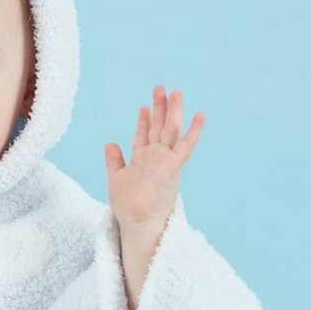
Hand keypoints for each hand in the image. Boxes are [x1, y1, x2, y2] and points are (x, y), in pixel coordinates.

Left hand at [103, 85, 205, 228]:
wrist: (138, 222)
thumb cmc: (128, 206)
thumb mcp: (116, 178)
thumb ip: (115, 160)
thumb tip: (110, 142)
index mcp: (142, 161)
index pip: (143, 137)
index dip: (143, 121)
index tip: (143, 107)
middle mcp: (155, 158)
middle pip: (157, 128)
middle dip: (159, 108)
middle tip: (160, 87)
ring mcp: (164, 161)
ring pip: (170, 130)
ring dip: (171, 111)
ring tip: (174, 91)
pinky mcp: (172, 167)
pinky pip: (185, 145)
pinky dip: (193, 130)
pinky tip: (200, 114)